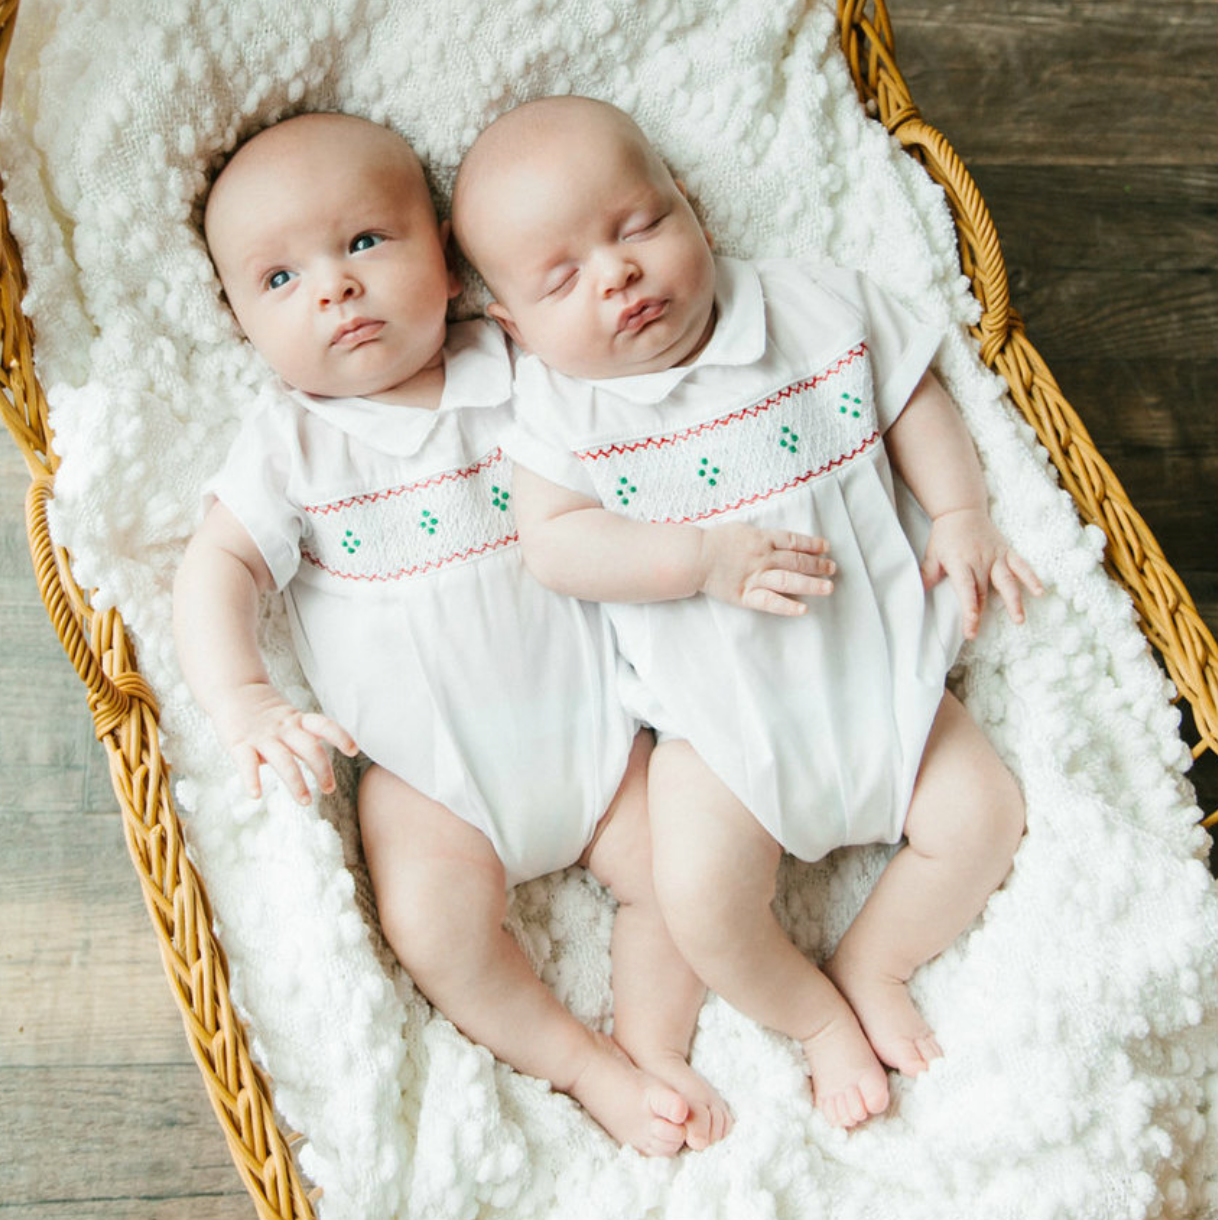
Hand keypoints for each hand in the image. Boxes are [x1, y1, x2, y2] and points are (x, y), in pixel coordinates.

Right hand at [210, 682, 358, 804]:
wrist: (232, 690)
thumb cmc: (266, 713)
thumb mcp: (290, 720)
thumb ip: (303, 741)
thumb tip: (321, 766)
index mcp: (297, 721)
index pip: (324, 725)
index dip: (340, 736)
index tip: (353, 750)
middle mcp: (283, 728)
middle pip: (309, 748)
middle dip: (323, 770)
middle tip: (329, 789)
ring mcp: (262, 736)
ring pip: (284, 760)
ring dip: (296, 783)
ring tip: (305, 801)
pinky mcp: (239, 744)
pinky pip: (247, 763)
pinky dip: (252, 779)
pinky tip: (256, 795)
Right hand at [696, 524, 833, 614]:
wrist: (694, 556)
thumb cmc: (714, 540)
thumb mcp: (741, 528)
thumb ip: (760, 535)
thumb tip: (776, 539)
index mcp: (762, 539)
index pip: (794, 541)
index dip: (812, 544)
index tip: (826, 548)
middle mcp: (763, 557)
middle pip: (796, 560)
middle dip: (817, 565)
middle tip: (833, 569)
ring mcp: (756, 576)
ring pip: (789, 579)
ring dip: (811, 583)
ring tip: (828, 588)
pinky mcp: (746, 594)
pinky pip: (769, 601)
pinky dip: (787, 605)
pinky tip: (803, 609)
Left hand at [921, 508, 1042, 638]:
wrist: (962, 510)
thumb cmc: (945, 536)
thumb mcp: (932, 554)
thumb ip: (927, 574)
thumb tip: (917, 593)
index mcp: (960, 562)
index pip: (965, 589)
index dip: (969, 607)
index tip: (970, 626)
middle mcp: (980, 560)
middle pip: (983, 591)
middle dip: (980, 614)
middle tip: (976, 633)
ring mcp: (996, 556)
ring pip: (1007, 581)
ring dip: (1013, 601)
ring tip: (1019, 619)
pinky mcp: (1007, 552)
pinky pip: (1021, 566)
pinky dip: (1031, 578)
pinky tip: (1039, 592)